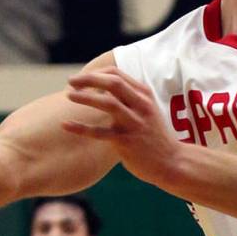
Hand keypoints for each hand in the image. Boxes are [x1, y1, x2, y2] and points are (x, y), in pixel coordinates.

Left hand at [63, 68, 178, 184]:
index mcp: (144, 95)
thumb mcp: (146, 111)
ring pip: (108, 103)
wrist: (171, 162)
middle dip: (89, 79)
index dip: (96, 73)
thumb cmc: (154, 136)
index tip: (80, 79)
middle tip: (71, 81)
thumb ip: (129, 99)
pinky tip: (65, 125)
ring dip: (86, 97)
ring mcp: (134, 123)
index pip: (117, 74)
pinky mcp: (126, 141)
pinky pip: (99, 132)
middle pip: (113, 83)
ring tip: (69, 95)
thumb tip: (102, 89)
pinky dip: (80, 127)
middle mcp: (141, 105)